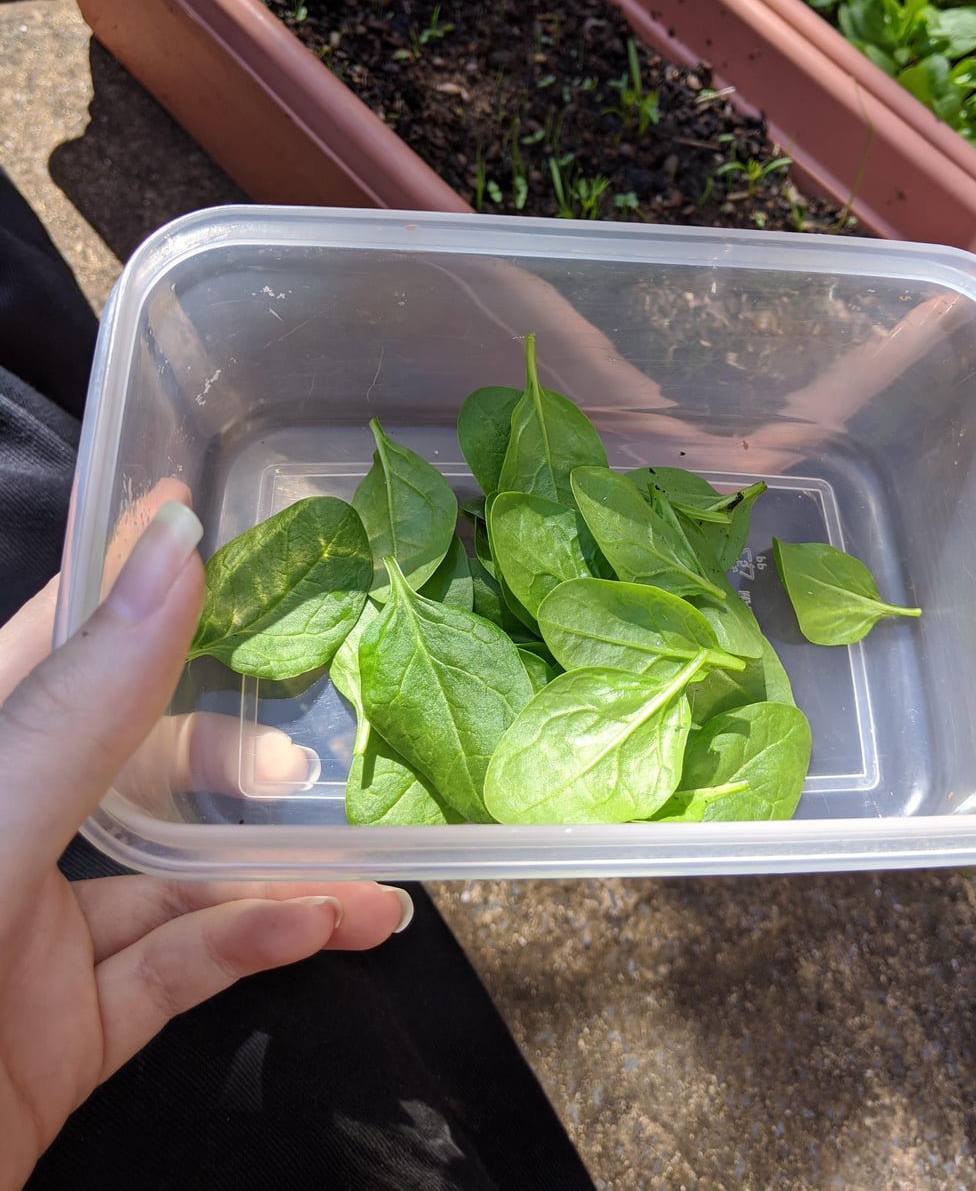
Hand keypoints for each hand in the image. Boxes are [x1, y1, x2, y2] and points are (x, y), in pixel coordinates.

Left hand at [0, 504, 411, 1188]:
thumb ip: (74, 710)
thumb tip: (167, 552)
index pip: (48, 638)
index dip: (125, 567)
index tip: (204, 506)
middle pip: (126, 760)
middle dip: (229, 742)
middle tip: (317, 727)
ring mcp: (25, 943)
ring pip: (169, 880)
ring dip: (274, 870)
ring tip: (371, 863)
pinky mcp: (59, 1037)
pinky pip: (172, 973)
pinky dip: (253, 946)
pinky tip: (323, 925)